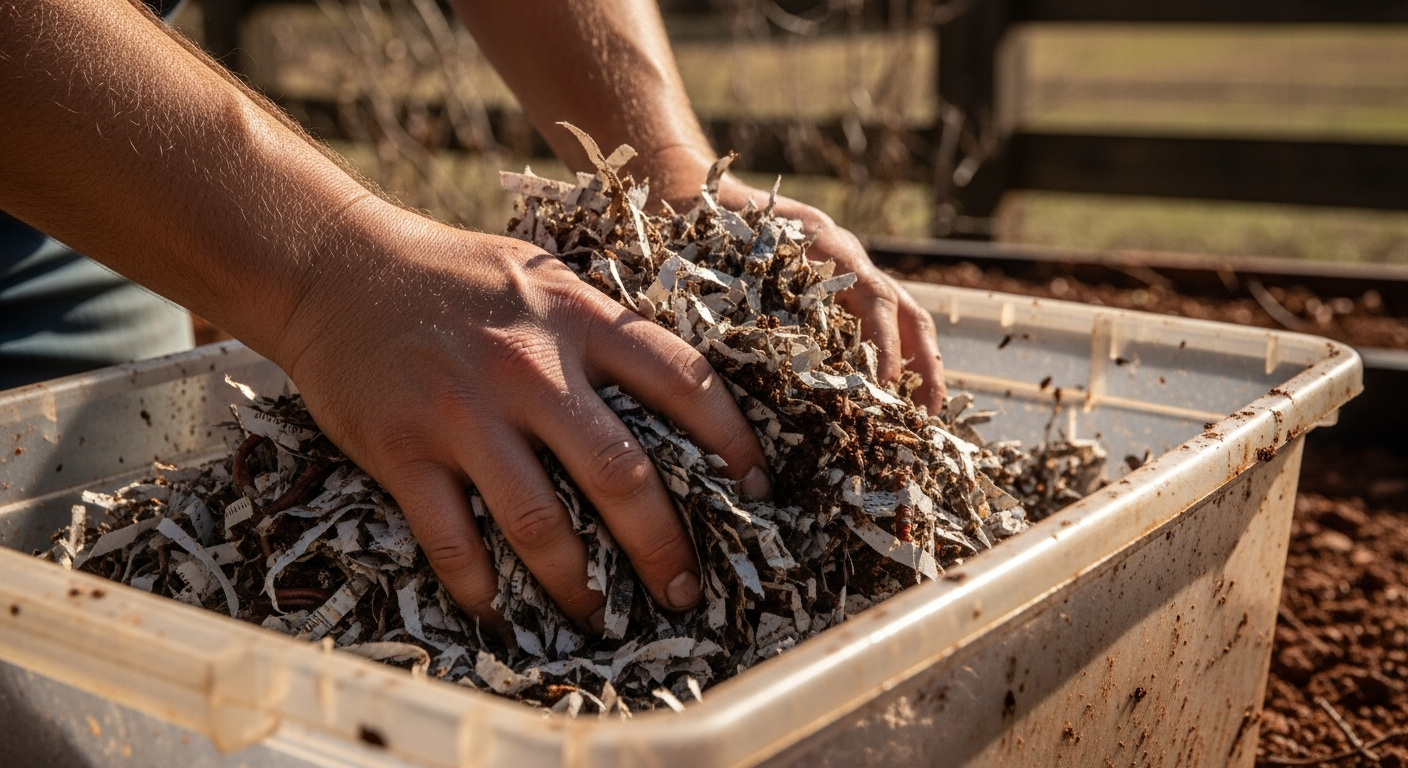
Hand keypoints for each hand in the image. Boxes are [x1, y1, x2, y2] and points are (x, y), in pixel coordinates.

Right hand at [273, 199, 769, 634]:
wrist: (336, 267)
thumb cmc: (454, 276)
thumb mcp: (544, 278)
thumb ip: (603, 329)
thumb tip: (675, 396)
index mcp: (577, 319)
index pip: (682, 381)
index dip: (731, 442)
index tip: (758, 490)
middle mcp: (529, 367)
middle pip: (620, 473)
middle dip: (663, 546)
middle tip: (686, 591)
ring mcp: (463, 413)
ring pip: (541, 523)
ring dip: (580, 586)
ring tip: (602, 618)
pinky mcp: (403, 450)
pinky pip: (453, 541)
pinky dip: (483, 588)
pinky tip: (504, 612)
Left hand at [649, 154, 946, 412]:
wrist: (696, 193)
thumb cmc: (706, 227)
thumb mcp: (721, 254)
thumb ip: (736, 293)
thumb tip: (734, 361)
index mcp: (825, 247)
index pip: (874, 298)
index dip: (883, 344)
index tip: (885, 386)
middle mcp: (846, 257)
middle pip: (905, 309)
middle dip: (922, 363)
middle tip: (926, 414)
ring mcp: (849, 269)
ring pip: (904, 314)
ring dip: (918, 364)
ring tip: (922, 415)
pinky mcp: (841, 284)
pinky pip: (881, 320)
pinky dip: (894, 357)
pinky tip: (890, 399)